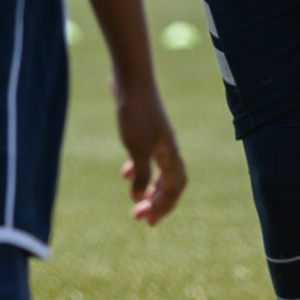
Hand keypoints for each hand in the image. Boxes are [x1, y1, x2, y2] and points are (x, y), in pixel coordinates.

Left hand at [114, 79, 185, 224]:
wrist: (131, 80)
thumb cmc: (136, 113)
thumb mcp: (137, 148)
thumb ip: (141, 175)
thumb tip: (138, 198)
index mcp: (170, 155)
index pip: (174, 188)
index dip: (162, 206)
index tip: (145, 219)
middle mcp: (167, 148)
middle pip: (170, 183)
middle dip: (159, 203)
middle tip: (144, 219)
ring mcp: (157, 139)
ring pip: (159, 171)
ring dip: (150, 189)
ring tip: (136, 202)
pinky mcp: (145, 130)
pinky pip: (147, 157)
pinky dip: (140, 170)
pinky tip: (125, 173)